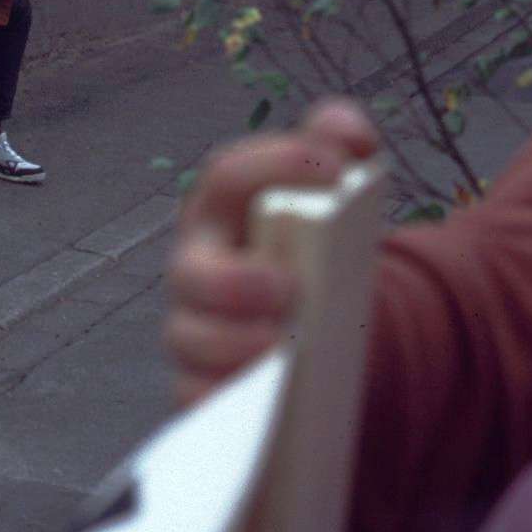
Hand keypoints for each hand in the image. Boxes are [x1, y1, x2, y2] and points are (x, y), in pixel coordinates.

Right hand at [164, 98, 379, 407]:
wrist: (320, 329)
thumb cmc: (316, 250)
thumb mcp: (335, 195)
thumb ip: (341, 146)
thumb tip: (344, 129)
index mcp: (224, 212)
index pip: (229, 176)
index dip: (275, 165)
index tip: (335, 170)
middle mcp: (197, 268)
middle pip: (191, 272)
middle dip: (231, 282)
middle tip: (286, 290)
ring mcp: (195, 330)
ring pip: (188, 340)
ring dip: (228, 346)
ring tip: (278, 351)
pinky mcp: (202, 388)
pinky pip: (194, 400)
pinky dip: (221, 402)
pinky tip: (261, 402)